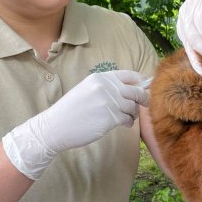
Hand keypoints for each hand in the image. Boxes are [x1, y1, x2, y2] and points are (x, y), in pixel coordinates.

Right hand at [3, 70, 149, 179]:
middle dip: (143, 98)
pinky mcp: (110, 117)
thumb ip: (107, 87)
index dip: (141, 81)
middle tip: (144, 104)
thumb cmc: (71, 111)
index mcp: (100, 78)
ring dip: (133, 113)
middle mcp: (106, 87)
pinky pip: (127, 119)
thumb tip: (132, 89)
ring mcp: (108, 102)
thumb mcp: (87, 90)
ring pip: (132, 107)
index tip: (146, 86)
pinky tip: (123, 124)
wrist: (55, 127)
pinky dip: (128, 122)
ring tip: (127, 118)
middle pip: (136, 91)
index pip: (129, 75)